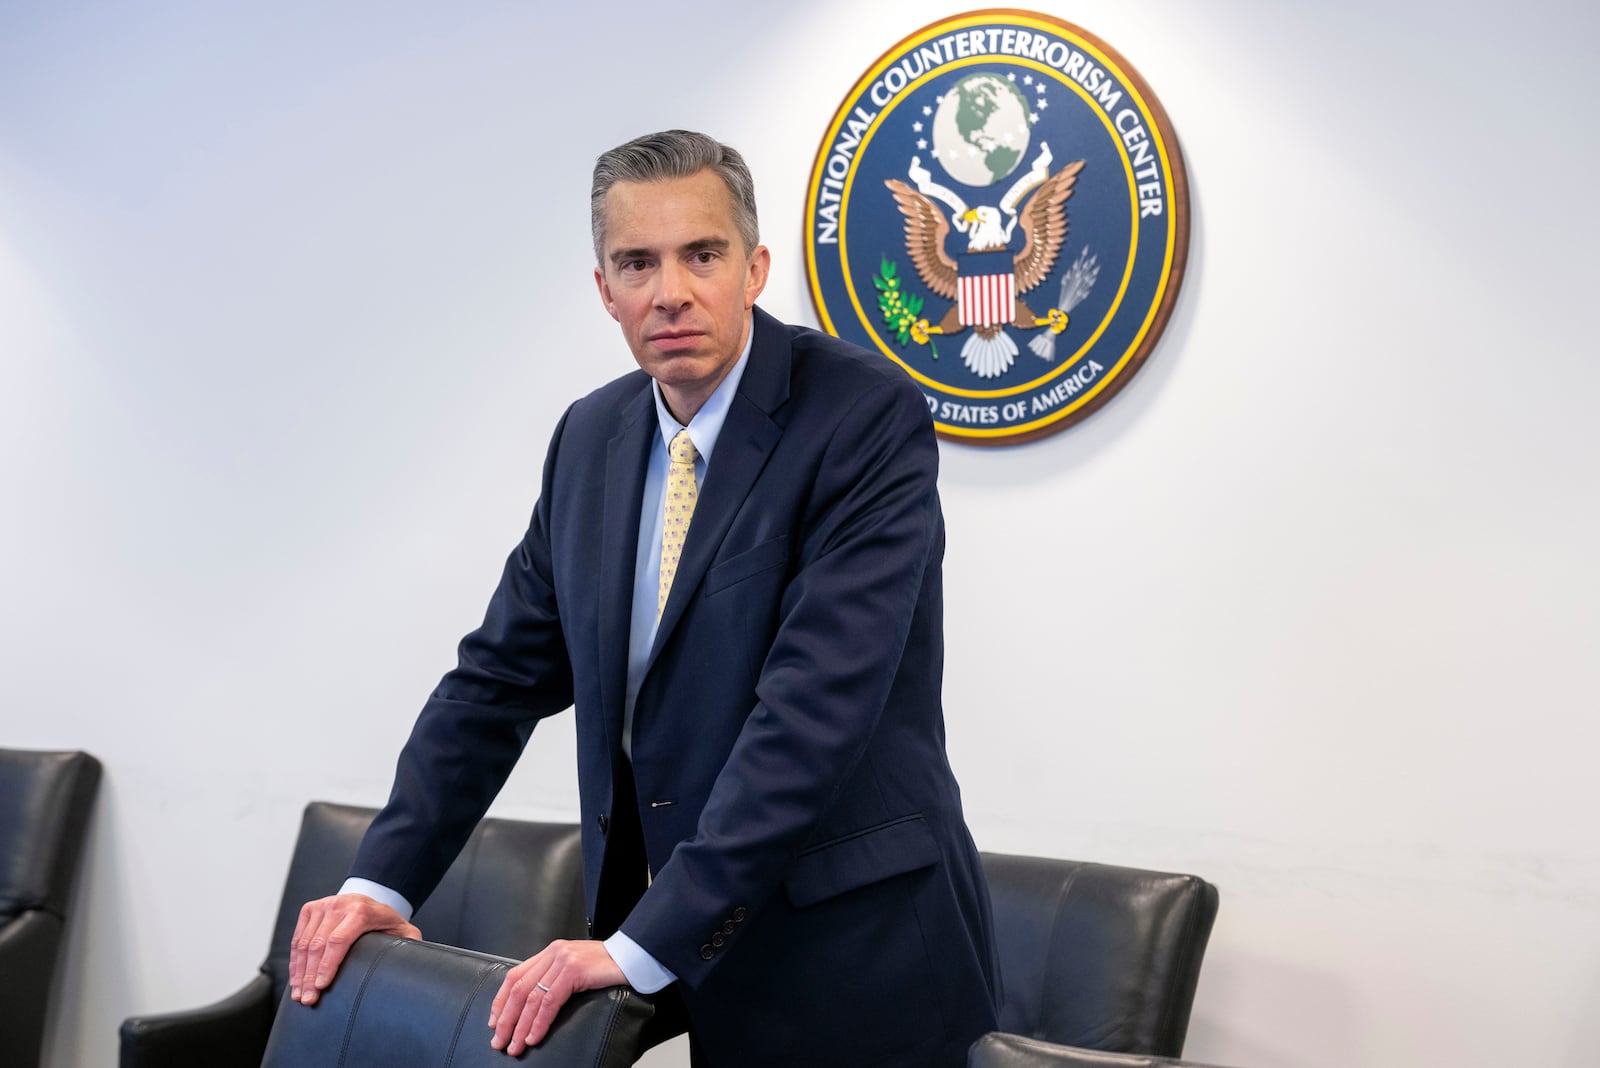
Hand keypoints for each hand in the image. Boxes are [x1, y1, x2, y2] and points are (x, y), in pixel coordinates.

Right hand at [288, 893, 419, 1005]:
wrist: (371, 900)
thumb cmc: (386, 923)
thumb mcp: (403, 932)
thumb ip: (409, 946)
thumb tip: (415, 963)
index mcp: (361, 911)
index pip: (338, 941)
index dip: (328, 965)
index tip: (322, 987)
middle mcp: (340, 905)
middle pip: (318, 945)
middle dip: (310, 976)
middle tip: (308, 999)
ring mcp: (323, 905)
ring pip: (303, 943)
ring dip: (299, 972)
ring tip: (299, 994)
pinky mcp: (310, 909)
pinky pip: (297, 938)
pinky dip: (295, 961)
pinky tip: (296, 979)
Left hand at [488, 939, 625, 1054]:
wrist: (633, 956)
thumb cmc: (607, 966)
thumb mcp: (575, 968)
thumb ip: (554, 978)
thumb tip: (533, 1006)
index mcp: (550, 952)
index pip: (515, 976)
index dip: (501, 1001)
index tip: (494, 1022)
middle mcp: (553, 953)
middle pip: (519, 989)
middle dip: (506, 1019)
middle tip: (499, 1041)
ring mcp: (563, 961)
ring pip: (532, 998)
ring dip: (520, 1026)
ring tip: (515, 1045)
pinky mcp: (574, 971)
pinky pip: (550, 1002)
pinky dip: (539, 1022)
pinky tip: (534, 1037)